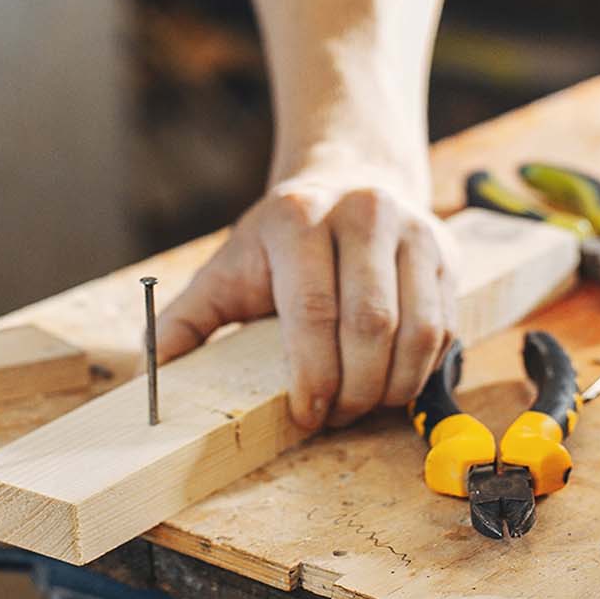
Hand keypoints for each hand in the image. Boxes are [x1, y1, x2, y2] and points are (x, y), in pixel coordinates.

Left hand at [155, 167, 454, 430]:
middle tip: (334, 417)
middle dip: (354, 389)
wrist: (348, 181)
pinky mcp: (447, 252)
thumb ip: (189, 319)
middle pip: (372, 325)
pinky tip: (393, 382)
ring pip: (419, 330)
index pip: (313, 310)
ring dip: (393, 386)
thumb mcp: (228, 268)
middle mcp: (363, 214)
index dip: (312, 375)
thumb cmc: (281, 241)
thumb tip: (153, 371)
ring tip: (364, 406)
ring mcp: (414, 230)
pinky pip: (446, 327)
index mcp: (299, 218)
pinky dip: (422, 370)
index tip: (305, 415)